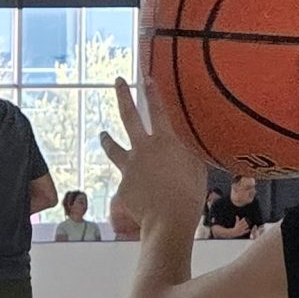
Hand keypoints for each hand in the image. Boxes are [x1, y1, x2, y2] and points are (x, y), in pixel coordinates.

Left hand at [99, 76, 206, 235]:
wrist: (168, 220)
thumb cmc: (190, 195)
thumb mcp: (196, 167)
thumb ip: (187, 152)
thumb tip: (184, 146)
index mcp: (165, 141)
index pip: (157, 109)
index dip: (151, 92)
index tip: (145, 77)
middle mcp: (143, 148)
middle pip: (129, 117)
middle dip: (123, 96)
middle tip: (118, 82)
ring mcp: (129, 167)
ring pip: (113, 147)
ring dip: (106, 139)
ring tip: (102, 134)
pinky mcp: (121, 185)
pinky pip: (125, 181)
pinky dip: (130, 184)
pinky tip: (137, 194)